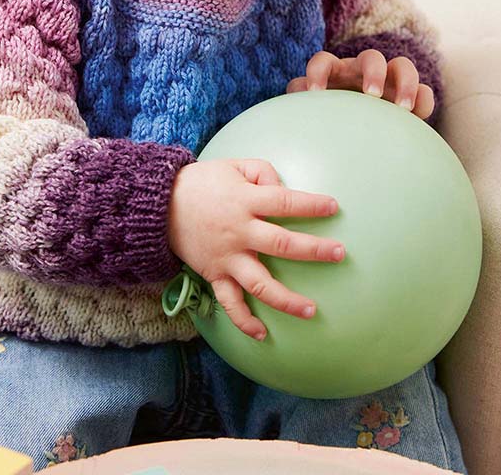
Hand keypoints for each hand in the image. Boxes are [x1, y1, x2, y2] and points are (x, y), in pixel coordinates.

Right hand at [166, 158, 343, 340]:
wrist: (161, 205)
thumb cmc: (204, 182)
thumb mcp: (234, 166)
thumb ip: (263, 172)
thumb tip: (284, 189)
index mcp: (246, 200)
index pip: (285, 202)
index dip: (311, 205)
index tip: (333, 207)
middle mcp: (239, 231)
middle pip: (281, 244)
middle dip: (314, 250)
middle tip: (339, 253)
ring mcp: (227, 257)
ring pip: (260, 284)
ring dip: (287, 300)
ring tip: (312, 310)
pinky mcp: (214, 274)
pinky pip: (230, 302)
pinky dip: (244, 321)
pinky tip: (262, 335)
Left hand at [285, 48, 434, 119]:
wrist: (356, 137)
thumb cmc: (327, 126)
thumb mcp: (312, 118)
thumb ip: (299, 116)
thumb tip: (281, 127)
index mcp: (334, 75)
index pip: (323, 62)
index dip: (318, 72)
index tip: (314, 93)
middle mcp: (362, 73)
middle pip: (371, 57)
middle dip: (372, 70)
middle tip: (370, 94)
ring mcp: (389, 82)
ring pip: (403, 66)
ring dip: (404, 82)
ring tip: (401, 108)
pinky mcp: (410, 98)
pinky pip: (424, 92)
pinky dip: (423, 100)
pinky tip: (418, 117)